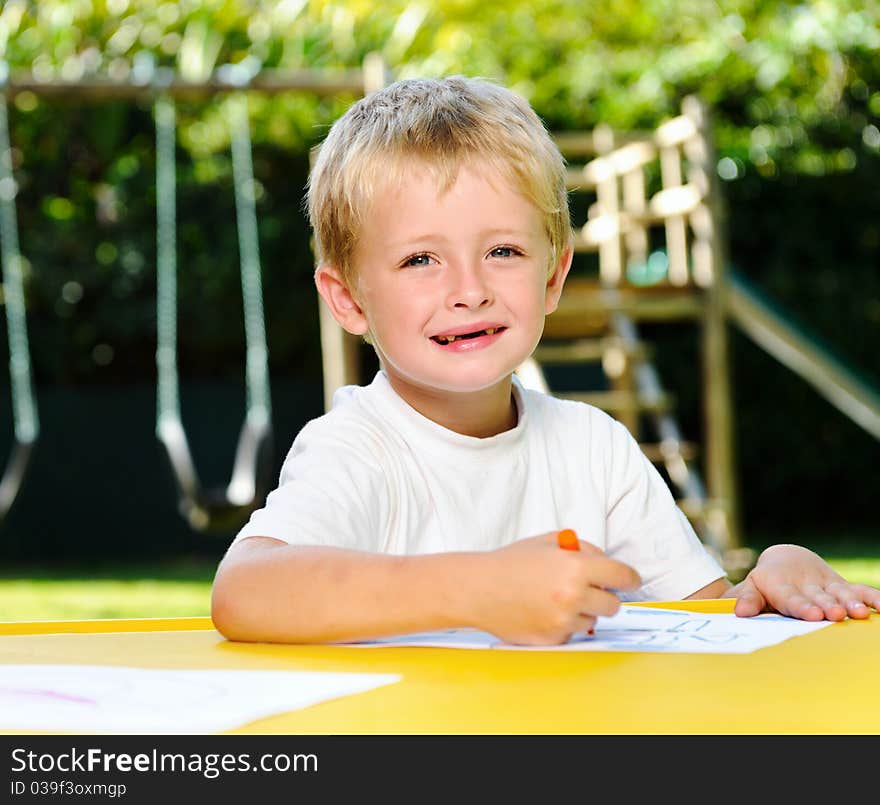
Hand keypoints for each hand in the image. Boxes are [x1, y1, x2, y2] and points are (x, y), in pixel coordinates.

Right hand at [471, 532, 640, 644]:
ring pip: (594, 620)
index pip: (622, 576)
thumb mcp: (549, 541)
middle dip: (604, 596)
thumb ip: (583, 548)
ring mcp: (563, 620)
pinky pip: (573, 633)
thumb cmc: (512, 562)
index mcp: (576, 567)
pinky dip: (565, 624)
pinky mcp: (553, 638)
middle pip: (614, 603)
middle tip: (587, 590)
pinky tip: (543, 611)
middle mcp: (573, 595)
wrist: (479, 588)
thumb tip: (606, 562)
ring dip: (583, 611)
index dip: (629, 578)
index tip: (630, 581)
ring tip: (556, 599)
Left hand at [732, 543, 879, 620]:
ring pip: (840, 593)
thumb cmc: (767, 581)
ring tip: (859, 613)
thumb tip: (740, 612)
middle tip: (836, 614)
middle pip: (818, 596)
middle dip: (827, 605)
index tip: (811, 614)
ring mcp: (825, 584)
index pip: (791, 598)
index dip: (801, 606)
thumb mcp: (753, 587)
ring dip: (850, 602)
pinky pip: (859, 589)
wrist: (787, 559)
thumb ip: (748, 599)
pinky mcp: (840, 585)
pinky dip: (872, 597)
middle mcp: (806, 584)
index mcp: (781, 585)